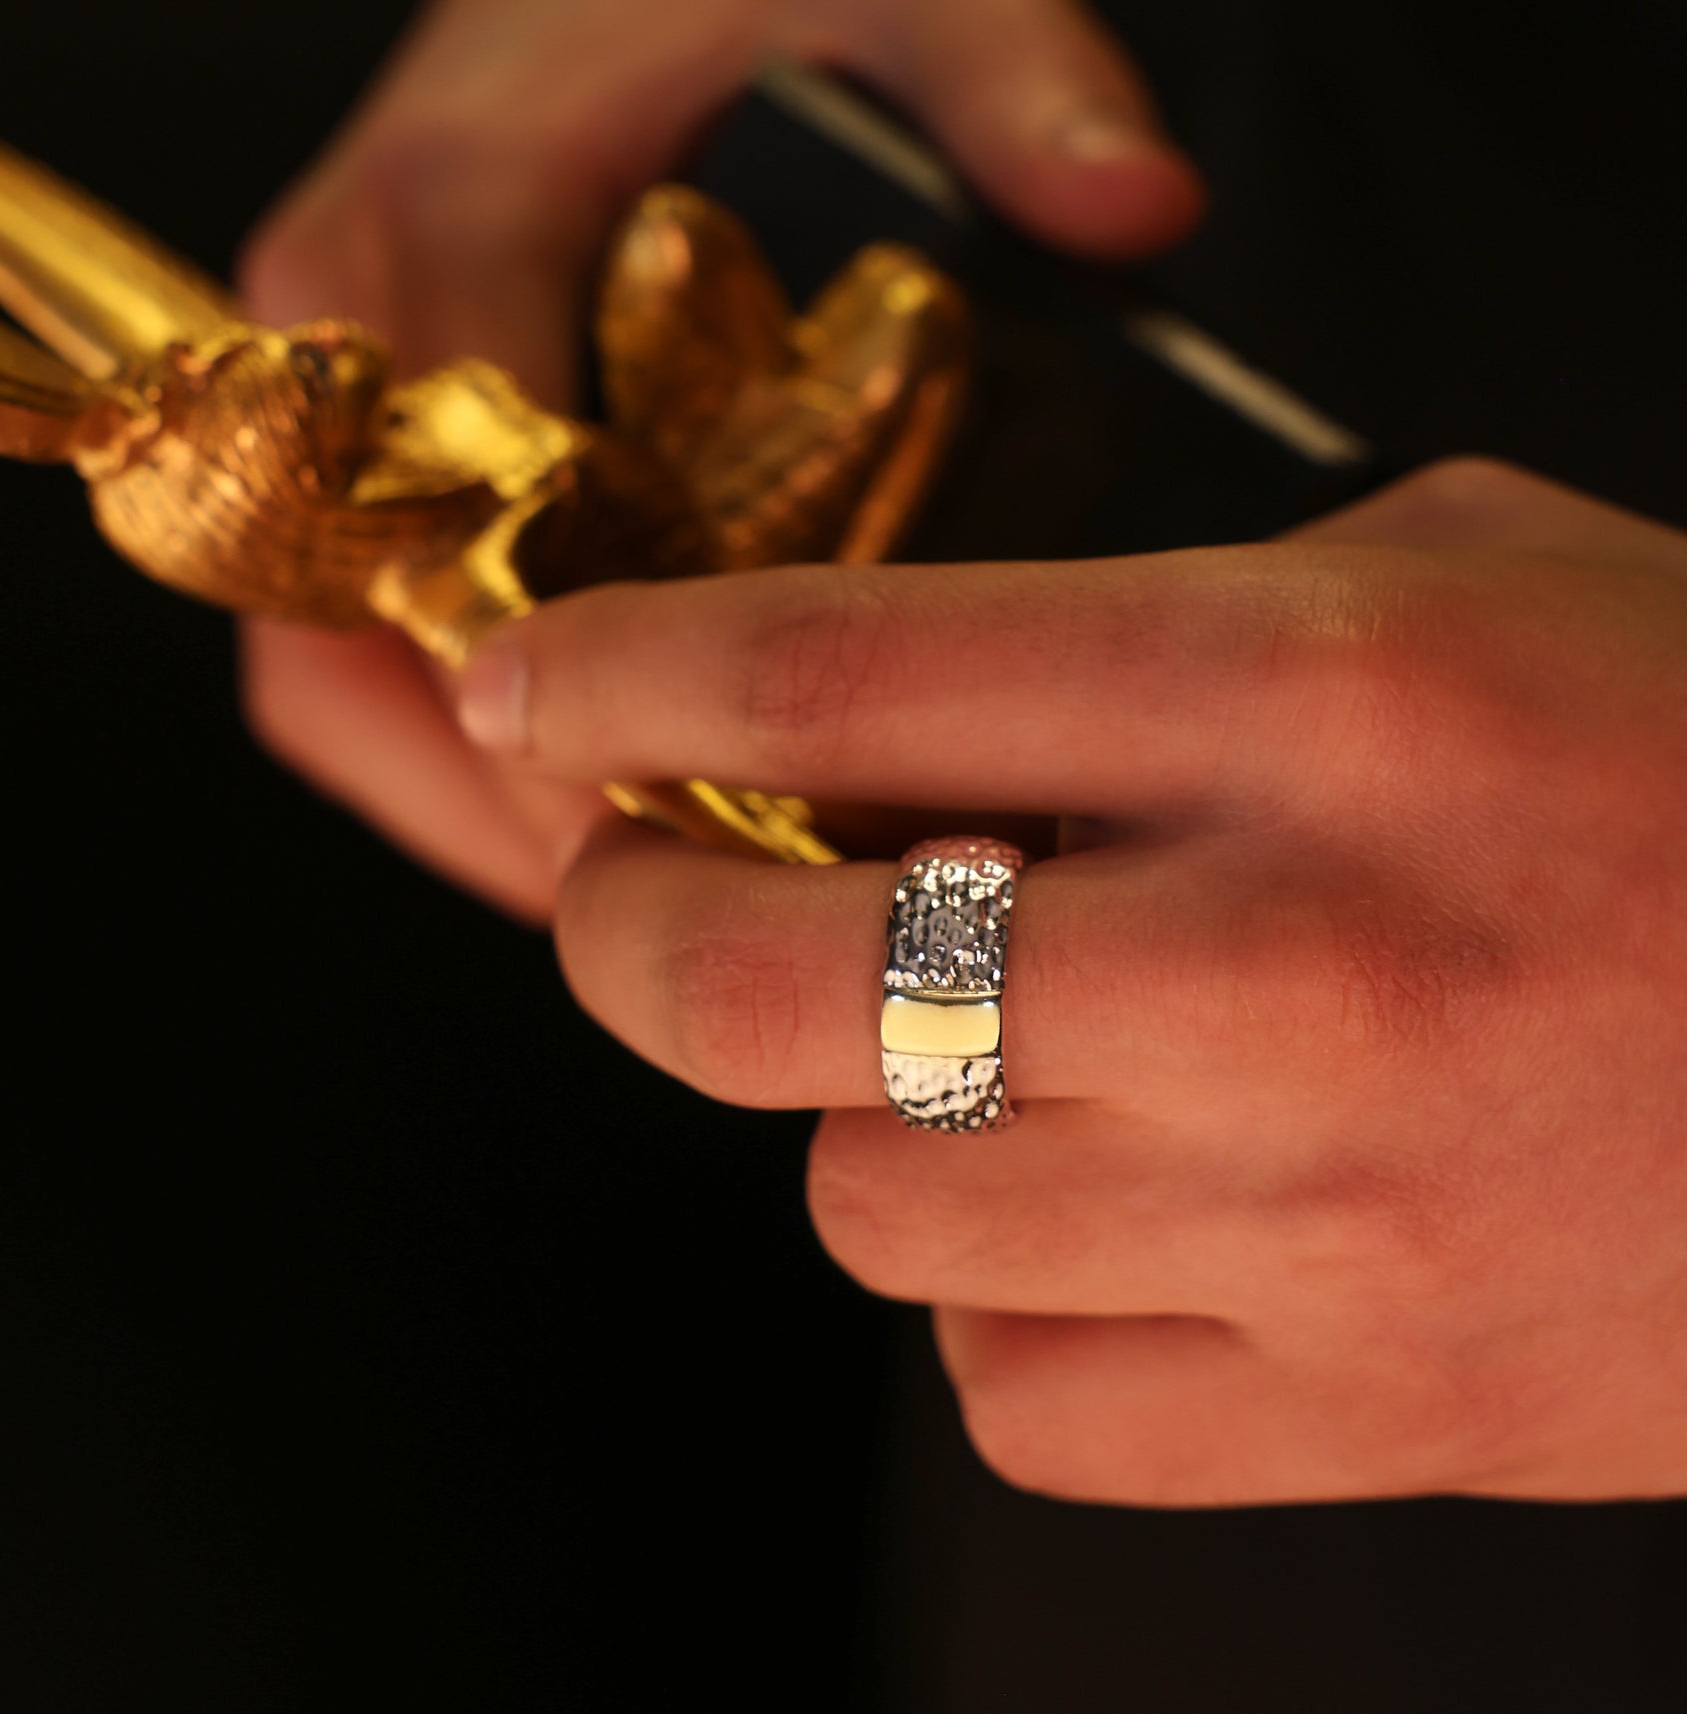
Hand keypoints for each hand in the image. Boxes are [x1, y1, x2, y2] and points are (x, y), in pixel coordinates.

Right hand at [239, 0, 1201, 920]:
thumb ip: (1017, 70)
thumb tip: (1141, 214)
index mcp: (458, 206)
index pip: (472, 514)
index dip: (589, 702)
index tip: (726, 834)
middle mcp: (344, 307)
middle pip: (370, 632)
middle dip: (536, 795)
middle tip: (718, 916)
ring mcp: (330, 375)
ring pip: (334, 661)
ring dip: (480, 801)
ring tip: (663, 907)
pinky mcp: (359, 422)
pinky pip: (350, 636)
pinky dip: (457, 750)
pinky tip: (603, 814)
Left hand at [456, 460, 1686, 1502]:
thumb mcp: (1459, 568)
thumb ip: (1169, 624)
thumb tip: (917, 713)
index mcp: (1314, 695)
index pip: (844, 672)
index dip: (621, 674)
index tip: (522, 684)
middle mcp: (1288, 963)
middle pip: (769, 995)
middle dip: (630, 931)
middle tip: (640, 886)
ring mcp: (1325, 1219)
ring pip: (870, 1205)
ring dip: (851, 1110)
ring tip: (953, 1041)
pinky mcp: (1377, 1413)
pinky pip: (1017, 1391)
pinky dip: (998, 1296)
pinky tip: (1096, 1204)